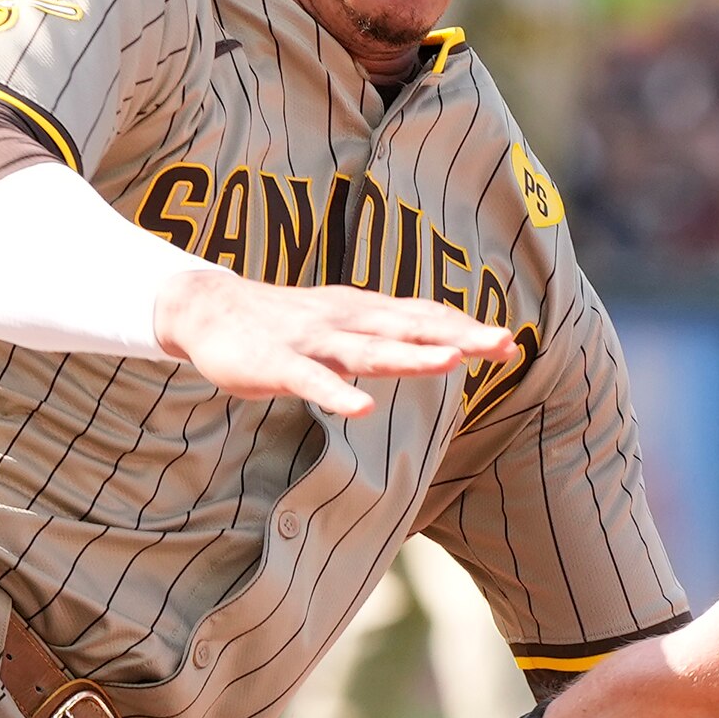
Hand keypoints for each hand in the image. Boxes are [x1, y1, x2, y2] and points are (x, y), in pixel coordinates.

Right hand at [153, 263, 514, 416]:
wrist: (209, 309)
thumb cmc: (282, 323)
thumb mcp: (341, 322)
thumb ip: (384, 332)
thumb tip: (436, 339)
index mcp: (362, 313)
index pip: (423, 317)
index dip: (464, 329)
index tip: (509, 344)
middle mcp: (345, 321)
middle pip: (408, 329)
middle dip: (457, 337)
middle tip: (503, 344)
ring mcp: (313, 342)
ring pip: (367, 351)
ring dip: (409, 356)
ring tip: (448, 362)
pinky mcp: (278, 365)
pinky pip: (312, 382)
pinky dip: (336, 393)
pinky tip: (360, 408)